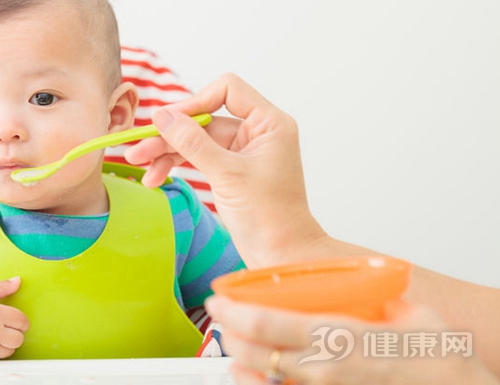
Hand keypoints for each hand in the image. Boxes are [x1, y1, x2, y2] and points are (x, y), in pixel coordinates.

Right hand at [125, 73, 324, 266]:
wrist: (282, 256)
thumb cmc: (269, 217)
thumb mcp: (227, 175)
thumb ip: (193, 143)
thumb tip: (162, 116)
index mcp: (269, 123)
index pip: (228, 89)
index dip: (195, 101)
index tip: (168, 121)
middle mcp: (257, 132)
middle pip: (204, 117)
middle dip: (171, 134)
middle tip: (138, 148)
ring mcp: (243, 150)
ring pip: (196, 139)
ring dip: (167, 151)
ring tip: (140, 164)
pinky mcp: (231, 168)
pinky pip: (198, 157)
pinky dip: (177, 165)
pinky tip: (156, 177)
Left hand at [205, 296, 498, 384]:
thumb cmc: (442, 363)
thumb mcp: (411, 313)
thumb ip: (378, 297)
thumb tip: (362, 285)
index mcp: (340, 337)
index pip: (270, 323)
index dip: (235, 311)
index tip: (218, 300)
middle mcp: (325, 369)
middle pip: (258, 353)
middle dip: (230, 334)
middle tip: (219, 318)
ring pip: (267, 382)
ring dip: (241, 364)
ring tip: (230, 348)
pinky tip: (254, 376)